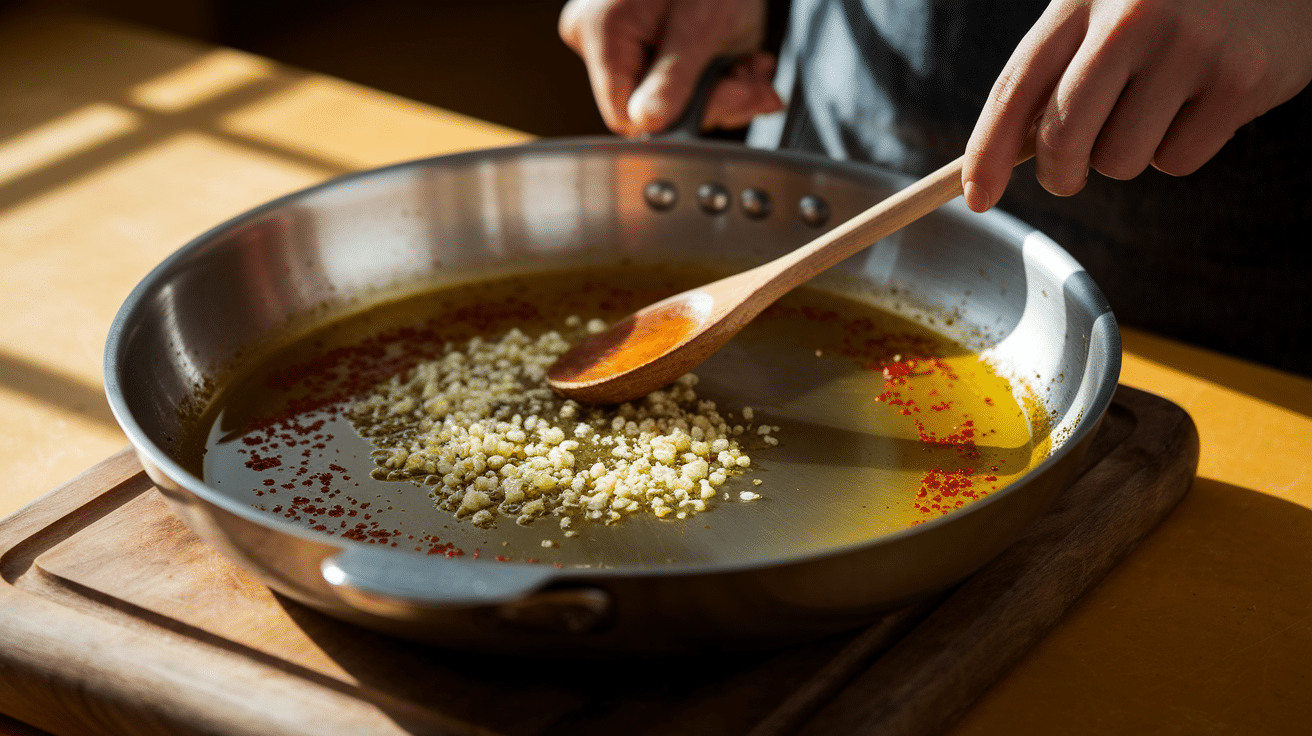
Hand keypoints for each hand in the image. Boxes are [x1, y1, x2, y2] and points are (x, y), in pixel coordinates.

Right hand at [559, 0, 783, 135]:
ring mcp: (616, 36)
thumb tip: (648, 123)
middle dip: (712, 98)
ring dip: (721, 87)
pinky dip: (713, 72)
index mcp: (601, 31)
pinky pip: (673, 75)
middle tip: (752, 77)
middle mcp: (596, 36)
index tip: (728, 95)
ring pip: (668, 95)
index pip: (626, 116)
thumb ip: (675, 80)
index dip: (680, 118)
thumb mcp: (703, 26)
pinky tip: (739, 57)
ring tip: (750, 62)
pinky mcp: (640, 36)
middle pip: (650, 106)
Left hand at [963, 0, 1311, 211]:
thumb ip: (1057, 69)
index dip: (985, 154)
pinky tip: (1202, 100)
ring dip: (1128, 153)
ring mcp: (1190, 47)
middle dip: (1059, 174)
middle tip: (1069, 175)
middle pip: (1061, 139)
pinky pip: (1178, 160)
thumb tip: (1001, 157)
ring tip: (1157, 105)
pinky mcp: (1242, 79)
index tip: (975, 198)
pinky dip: (1182, 147)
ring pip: (1120, 161)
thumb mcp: (1104, 8)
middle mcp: (1131, 17)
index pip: (1013, 89)